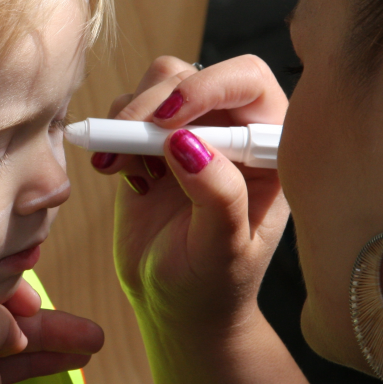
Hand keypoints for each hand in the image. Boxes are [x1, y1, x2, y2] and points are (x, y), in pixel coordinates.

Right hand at [96, 55, 289, 332]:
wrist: (177, 308)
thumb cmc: (213, 286)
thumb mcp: (221, 250)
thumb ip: (216, 194)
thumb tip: (184, 140)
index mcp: (270, 146)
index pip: (247, 81)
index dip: (205, 88)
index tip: (165, 124)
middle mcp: (235, 130)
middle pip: (193, 75)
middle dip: (153, 104)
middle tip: (124, 143)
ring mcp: (193, 133)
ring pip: (158, 85)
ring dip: (128, 117)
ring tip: (117, 165)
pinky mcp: (154, 144)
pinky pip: (128, 112)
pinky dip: (112, 134)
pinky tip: (118, 173)